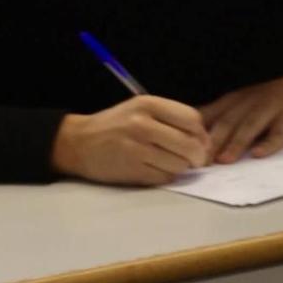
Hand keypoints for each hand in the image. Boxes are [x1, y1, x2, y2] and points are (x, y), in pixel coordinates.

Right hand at [52, 95, 209, 185]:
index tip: (201, 141)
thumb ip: (171, 118)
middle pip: (190, 145)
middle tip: (196, 160)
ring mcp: (136, 149)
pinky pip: (164, 177)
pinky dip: (167, 176)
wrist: (77, 143)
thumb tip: (205, 139)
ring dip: (181, 167)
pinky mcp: (131, 170)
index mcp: (149, 104)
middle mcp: (143, 124)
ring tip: (170, 162)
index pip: (192, 119)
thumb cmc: (115, 124)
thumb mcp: (141, 109)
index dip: (202, 134)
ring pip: (179, 164)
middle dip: (199, 156)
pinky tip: (157, 169)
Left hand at [200, 72, 282, 162]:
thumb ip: (223, 116)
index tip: (182, 150)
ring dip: (235, 143)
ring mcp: (271, 108)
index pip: (210, 114)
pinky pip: (279, 132)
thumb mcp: (245, 101)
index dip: (196, 132)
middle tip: (198, 163)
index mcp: (235, 100)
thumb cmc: (273, 98)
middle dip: (211, 142)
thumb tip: (194, 140)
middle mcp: (250, 102)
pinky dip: (269, 143)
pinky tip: (259, 154)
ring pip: (250, 126)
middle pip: (227, 122)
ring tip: (224, 161)